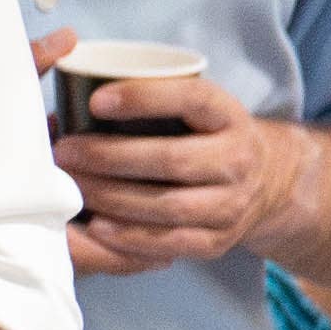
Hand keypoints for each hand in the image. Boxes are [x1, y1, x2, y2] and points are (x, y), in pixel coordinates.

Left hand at [53, 59, 311, 276]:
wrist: (265, 181)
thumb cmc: (206, 134)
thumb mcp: (197, 105)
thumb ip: (154, 94)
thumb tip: (77, 86)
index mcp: (228, 115)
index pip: (191, 99)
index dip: (143, 99)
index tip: (95, 100)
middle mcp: (237, 159)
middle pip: (172, 159)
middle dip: (110, 157)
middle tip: (65, 152)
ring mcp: (232, 204)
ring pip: (168, 205)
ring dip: (112, 198)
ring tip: (73, 187)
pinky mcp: (218, 241)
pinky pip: (171, 243)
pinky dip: (130, 236)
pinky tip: (97, 224)